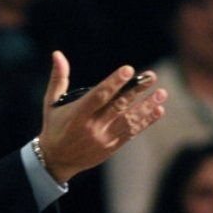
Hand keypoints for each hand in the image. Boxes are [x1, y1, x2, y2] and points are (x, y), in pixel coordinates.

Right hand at [37, 51, 166, 182]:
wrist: (56, 159)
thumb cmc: (54, 126)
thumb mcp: (50, 102)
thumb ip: (58, 78)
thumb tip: (57, 54)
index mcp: (78, 114)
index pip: (99, 96)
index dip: (114, 82)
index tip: (129, 70)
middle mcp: (92, 126)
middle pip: (118, 105)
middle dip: (136, 90)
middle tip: (151, 76)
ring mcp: (103, 138)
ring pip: (129, 120)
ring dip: (147, 106)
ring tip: (162, 93)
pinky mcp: (111, 147)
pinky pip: (131, 133)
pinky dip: (146, 122)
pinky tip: (158, 110)